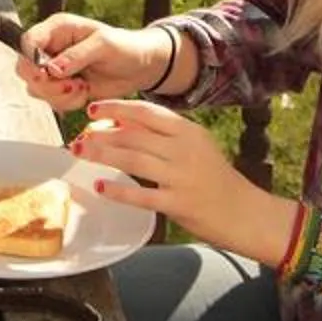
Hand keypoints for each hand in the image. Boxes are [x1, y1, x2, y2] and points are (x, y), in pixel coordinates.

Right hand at [13, 13, 175, 112]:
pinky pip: (52, 101)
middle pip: (26, 69)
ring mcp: (54, 70)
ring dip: (59, 95)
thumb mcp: (103, 45)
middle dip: (46, 83)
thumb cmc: (124, 46)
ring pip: (37, 89)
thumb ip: (76, 55)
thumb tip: (52, 68)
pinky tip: (85, 94)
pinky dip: (68, 103)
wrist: (140, 67)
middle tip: (71, 84)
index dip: (31, 58)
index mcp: (57, 29)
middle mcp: (51, 48)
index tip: (45, 72)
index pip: (28, 41)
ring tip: (83, 87)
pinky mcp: (62, 88)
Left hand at [69, 98, 276, 250]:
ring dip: (102, 155)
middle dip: (100, 134)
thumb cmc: (215, 178)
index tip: (92, 109)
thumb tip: (122, 124)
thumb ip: (164, 135)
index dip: (116, 108)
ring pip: (133, 159)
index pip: (146, 111)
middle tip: (77, 138)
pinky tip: (100, 186)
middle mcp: (184, 149)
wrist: (245, 212)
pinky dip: (118, 190)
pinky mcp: (179, 203)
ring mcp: (182, 176)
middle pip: (133, 134)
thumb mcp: (196, 146)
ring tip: (79, 153)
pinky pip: (142, 195)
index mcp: (188, 131)